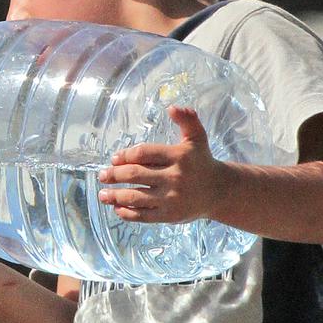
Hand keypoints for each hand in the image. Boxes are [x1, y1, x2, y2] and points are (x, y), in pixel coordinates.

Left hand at [96, 106, 229, 222]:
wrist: (220, 192)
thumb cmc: (202, 162)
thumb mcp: (197, 138)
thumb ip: (187, 120)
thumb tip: (172, 107)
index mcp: (179, 156)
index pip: (144, 153)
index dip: (125, 155)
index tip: (114, 159)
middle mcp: (174, 177)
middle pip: (135, 174)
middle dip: (114, 175)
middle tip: (102, 175)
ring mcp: (171, 198)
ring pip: (135, 196)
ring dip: (114, 196)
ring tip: (102, 194)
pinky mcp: (169, 215)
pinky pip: (142, 215)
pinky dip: (127, 213)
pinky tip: (117, 208)